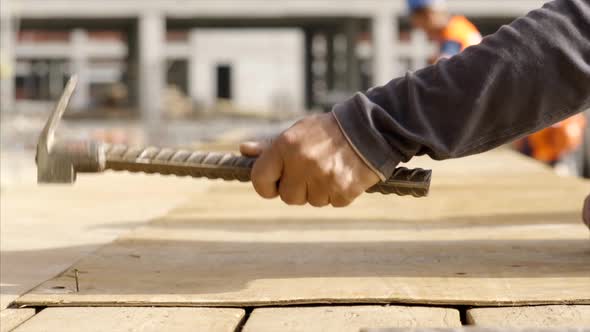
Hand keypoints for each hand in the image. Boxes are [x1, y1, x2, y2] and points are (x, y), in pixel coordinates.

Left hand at [240, 112, 380, 206]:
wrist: (369, 129)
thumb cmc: (327, 131)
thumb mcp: (297, 132)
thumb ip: (270, 146)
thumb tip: (245, 151)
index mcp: (286, 146)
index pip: (260, 179)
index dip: (265, 185)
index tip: (273, 184)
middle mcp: (303, 163)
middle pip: (288, 197)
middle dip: (297, 188)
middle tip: (309, 172)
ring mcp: (324, 179)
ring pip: (311, 201)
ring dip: (318, 191)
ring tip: (329, 169)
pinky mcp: (344, 191)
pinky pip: (332, 203)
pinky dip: (336, 193)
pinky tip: (342, 174)